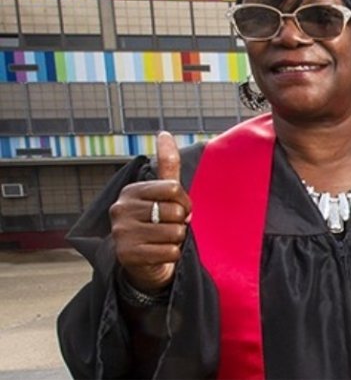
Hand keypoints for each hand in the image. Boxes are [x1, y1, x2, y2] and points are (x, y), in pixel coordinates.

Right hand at [110, 132, 190, 292]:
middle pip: (175, 211)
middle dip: (181, 222)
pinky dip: (172, 255)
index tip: (179, 209)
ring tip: (162, 241)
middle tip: (168, 228)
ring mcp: (121, 232)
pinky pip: (169, 252)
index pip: (173, 189)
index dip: (184, 202)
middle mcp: (121, 209)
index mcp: (131, 191)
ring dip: (176, 240)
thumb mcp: (162, 193)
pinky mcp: (127, 255)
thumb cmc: (157, 222)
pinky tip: (160, 254)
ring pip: (174, 232)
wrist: (143, 262)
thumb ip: (166, 165)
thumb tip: (164, 133)